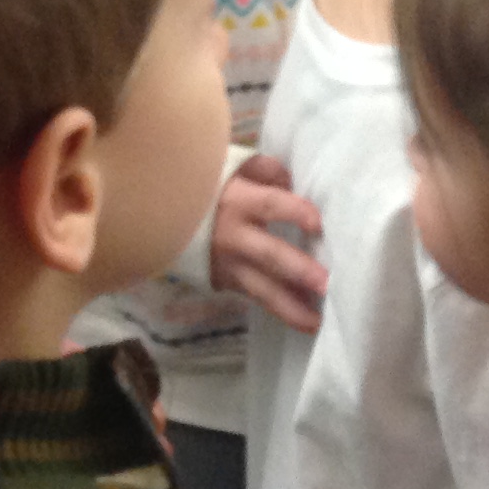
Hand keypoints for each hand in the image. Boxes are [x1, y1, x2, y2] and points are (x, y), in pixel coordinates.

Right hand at [208, 154, 328, 332]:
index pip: (271, 205)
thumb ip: (267, 171)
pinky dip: (277, 309)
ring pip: (261, 290)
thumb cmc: (209, 186)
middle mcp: (234, 237)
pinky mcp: (225, 282)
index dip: (295, 213)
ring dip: (290, 307)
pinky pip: (255, 297)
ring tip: (316, 322)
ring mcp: (228, 265)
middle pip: (269, 255)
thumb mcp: (235, 166)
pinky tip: (301, 319)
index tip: (318, 224)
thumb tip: (291, 182)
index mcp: (238, 201)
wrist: (163, 214)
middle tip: (325, 284)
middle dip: (298, 270)